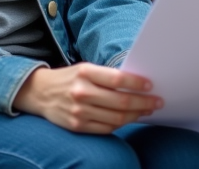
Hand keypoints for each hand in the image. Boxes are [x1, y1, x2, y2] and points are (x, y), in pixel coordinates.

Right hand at [12, 63, 161, 133]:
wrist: (40, 93)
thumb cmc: (70, 78)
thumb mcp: (86, 69)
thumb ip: (107, 76)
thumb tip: (138, 84)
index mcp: (85, 73)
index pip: (118, 79)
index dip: (137, 83)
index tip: (151, 85)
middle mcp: (81, 92)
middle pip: (120, 102)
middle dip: (143, 102)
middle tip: (157, 101)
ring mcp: (78, 111)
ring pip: (116, 118)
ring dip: (136, 115)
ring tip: (147, 110)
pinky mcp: (77, 126)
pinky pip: (106, 128)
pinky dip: (121, 124)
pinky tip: (130, 118)